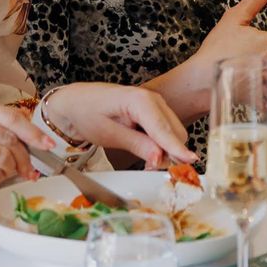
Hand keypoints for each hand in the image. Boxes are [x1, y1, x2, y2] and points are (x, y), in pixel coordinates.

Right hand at [0, 96, 54, 205]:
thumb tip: (19, 136)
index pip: (9, 116)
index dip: (33, 132)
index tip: (46, 143)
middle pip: (10, 138)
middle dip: (26, 154)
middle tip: (32, 165)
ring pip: (4, 156)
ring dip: (13, 168)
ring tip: (12, 172)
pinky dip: (0, 178)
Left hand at [37, 81, 197, 167]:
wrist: (76, 101)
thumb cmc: (87, 113)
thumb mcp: (108, 134)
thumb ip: (137, 144)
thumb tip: (160, 158)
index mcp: (140, 100)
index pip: (163, 129)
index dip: (177, 147)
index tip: (190, 161)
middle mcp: (153, 99)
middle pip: (176, 131)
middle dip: (170, 152)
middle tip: (150, 167)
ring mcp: (156, 103)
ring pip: (175, 131)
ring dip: (167, 149)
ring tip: (147, 160)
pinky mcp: (155, 110)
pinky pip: (168, 130)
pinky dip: (163, 143)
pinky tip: (148, 150)